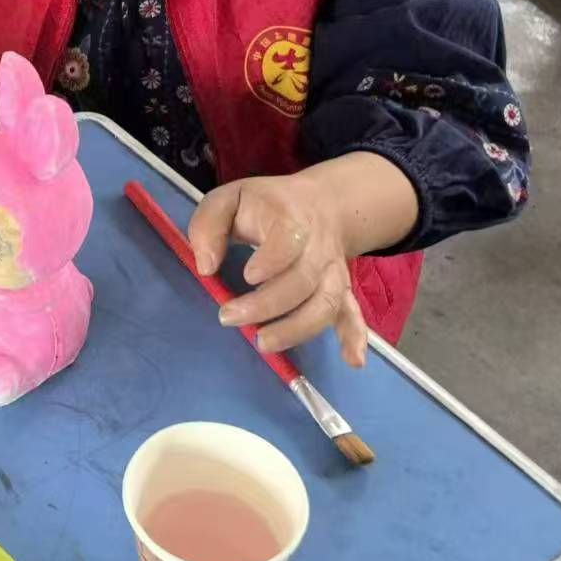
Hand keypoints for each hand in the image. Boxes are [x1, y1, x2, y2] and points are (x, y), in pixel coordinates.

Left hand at [187, 171, 369, 367]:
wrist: (320, 204)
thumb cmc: (265, 205)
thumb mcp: (229, 199)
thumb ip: (209, 225)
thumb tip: (205, 266)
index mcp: (290, 217)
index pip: (289, 239)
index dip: (273, 259)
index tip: (247, 276)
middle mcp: (318, 247)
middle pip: (303, 280)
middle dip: (266, 304)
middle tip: (228, 317)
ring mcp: (333, 271)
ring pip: (325, 303)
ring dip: (297, 328)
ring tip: (264, 344)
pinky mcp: (341, 290)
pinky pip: (353, 313)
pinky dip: (355, 337)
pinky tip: (352, 361)